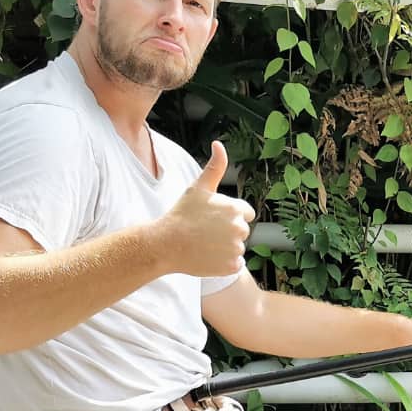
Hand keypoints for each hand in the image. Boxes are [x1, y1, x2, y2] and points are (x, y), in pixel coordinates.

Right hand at [156, 141, 255, 276]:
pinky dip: (223, 263)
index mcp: (236, 209)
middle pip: (242, 231)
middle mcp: (239, 229)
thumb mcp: (198, 187)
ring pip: (237, 248)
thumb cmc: (181, 214)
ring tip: (204, 244)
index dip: (230, 216)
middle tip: (206, 232)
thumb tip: (218, 144)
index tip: (213, 219)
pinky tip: (207, 256)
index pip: (245, 213)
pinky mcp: (231, 266)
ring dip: (225, 248)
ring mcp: (236, 249)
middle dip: (228, 232)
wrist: (166, 244)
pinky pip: (234, 264)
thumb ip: (214, 167)